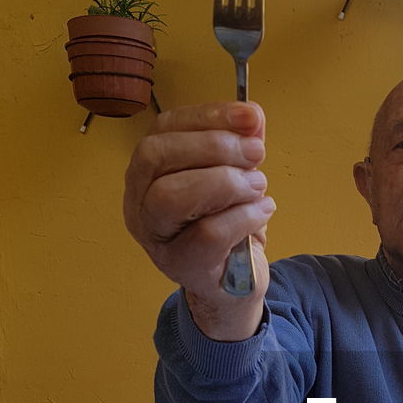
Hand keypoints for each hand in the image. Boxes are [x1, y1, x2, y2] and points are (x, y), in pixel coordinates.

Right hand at [123, 101, 275, 339]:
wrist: (232, 286)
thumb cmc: (227, 227)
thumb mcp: (235, 179)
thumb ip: (239, 147)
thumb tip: (252, 116)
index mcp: (148, 171)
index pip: (163, 129)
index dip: (208, 116)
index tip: (250, 117)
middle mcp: (139, 201)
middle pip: (156, 156)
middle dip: (213, 146)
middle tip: (256, 153)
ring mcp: (155, 237)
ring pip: (171, 195)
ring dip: (224, 182)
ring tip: (258, 185)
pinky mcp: (181, 266)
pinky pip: (206, 234)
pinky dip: (243, 216)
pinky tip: (263, 211)